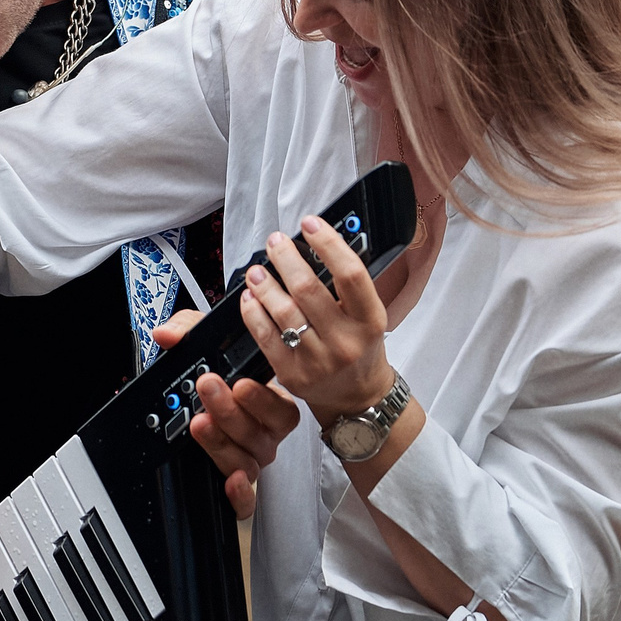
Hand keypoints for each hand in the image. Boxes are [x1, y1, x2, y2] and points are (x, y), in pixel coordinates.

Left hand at [154, 309, 300, 519]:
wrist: (191, 403)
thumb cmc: (212, 374)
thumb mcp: (201, 344)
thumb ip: (187, 330)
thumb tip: (168, 334)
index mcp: (268, 403)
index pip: (281, 407)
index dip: (263, 399)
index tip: (239, 383)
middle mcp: (264, 435)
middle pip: (259, 434)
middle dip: (230, 412)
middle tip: (208, 390)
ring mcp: (251, 461)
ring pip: (247, 462)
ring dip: (223, 443)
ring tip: (199, 423)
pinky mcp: (236, 488)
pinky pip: (247, 502)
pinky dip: (241, 496)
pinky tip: (229, 481)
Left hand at [237, 215, 394, 418]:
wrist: (358, 397)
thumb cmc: (361, 348)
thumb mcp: (368, 316)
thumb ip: (347, 287)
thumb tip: (317, 245)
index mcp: (371, 321)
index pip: (350, 275)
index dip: (328, 244)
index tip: (310, 224)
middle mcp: (346, 342)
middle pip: (308, 289)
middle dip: (286, 259)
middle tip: (275, 242)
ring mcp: (319, 361)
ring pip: (284, 312)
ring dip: (265, 285)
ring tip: (256, 270)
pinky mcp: (294, 374)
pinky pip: (266, 337)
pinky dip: (253, 312)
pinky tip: (249, 297)